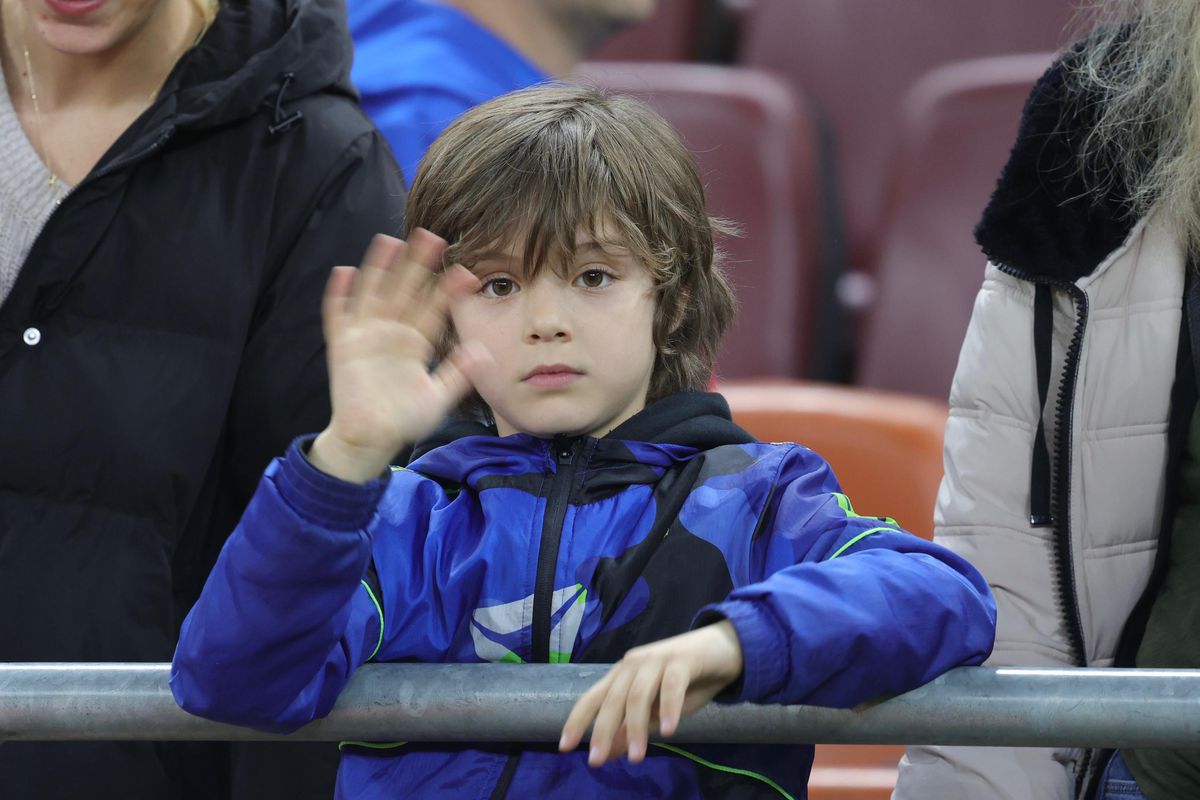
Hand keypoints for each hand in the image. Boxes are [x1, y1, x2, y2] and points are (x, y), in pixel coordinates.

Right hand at [310, 230, 489, 482]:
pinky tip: (344, 272)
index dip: (447, 291)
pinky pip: (339, 316)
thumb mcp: (438, 398)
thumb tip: (481, 352)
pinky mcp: (343, 347)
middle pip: (404, 291)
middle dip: (416, 265)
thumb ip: (457, 375)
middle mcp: (392, 333)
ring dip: (379, 269)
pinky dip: (340, 295)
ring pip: (373, 294)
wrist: (370, 440)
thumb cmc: (403, 419)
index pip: (433, 309)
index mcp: (416, 343)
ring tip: (389, 242)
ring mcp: (366, 337)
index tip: (466, 272)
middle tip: (432, 236)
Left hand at [558, 620, 743, 766]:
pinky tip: (669, 731)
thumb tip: (608, 752)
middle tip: (597, 760)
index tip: (564, 747)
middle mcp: (634, 664)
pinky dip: (669, 709)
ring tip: (636, 757)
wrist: (725, 649)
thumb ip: (633, 728)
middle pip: (612, 699)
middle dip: (603, 730)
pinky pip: (672, 686)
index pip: (592, 697)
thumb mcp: (658, 712)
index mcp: (622, 675)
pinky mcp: (682, 660)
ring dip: (635, 727)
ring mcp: (657, 659)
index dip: (577, 721)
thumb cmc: (688, 682)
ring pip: (639, 695)